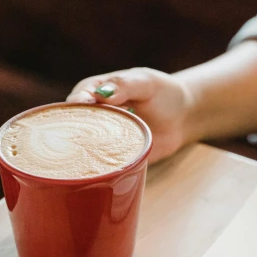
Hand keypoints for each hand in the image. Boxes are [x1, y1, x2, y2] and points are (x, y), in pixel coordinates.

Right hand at [66, 67, 191, 163]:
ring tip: (86, 158)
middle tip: (81, 138)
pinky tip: (98, 173)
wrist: (183, 119)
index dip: (76, 105)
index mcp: (95, 92)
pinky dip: (98, 169)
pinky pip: (102, 164)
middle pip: (74, 126)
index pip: (77, 99)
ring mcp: (101, 138)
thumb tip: (101, 94)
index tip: (82, 108)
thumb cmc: (163, 94)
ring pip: (83, 148)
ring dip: (83, 154)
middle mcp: (93, 116)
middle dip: (73, 133)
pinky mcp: (113, 157)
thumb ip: (125, 85)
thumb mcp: (146, 83)